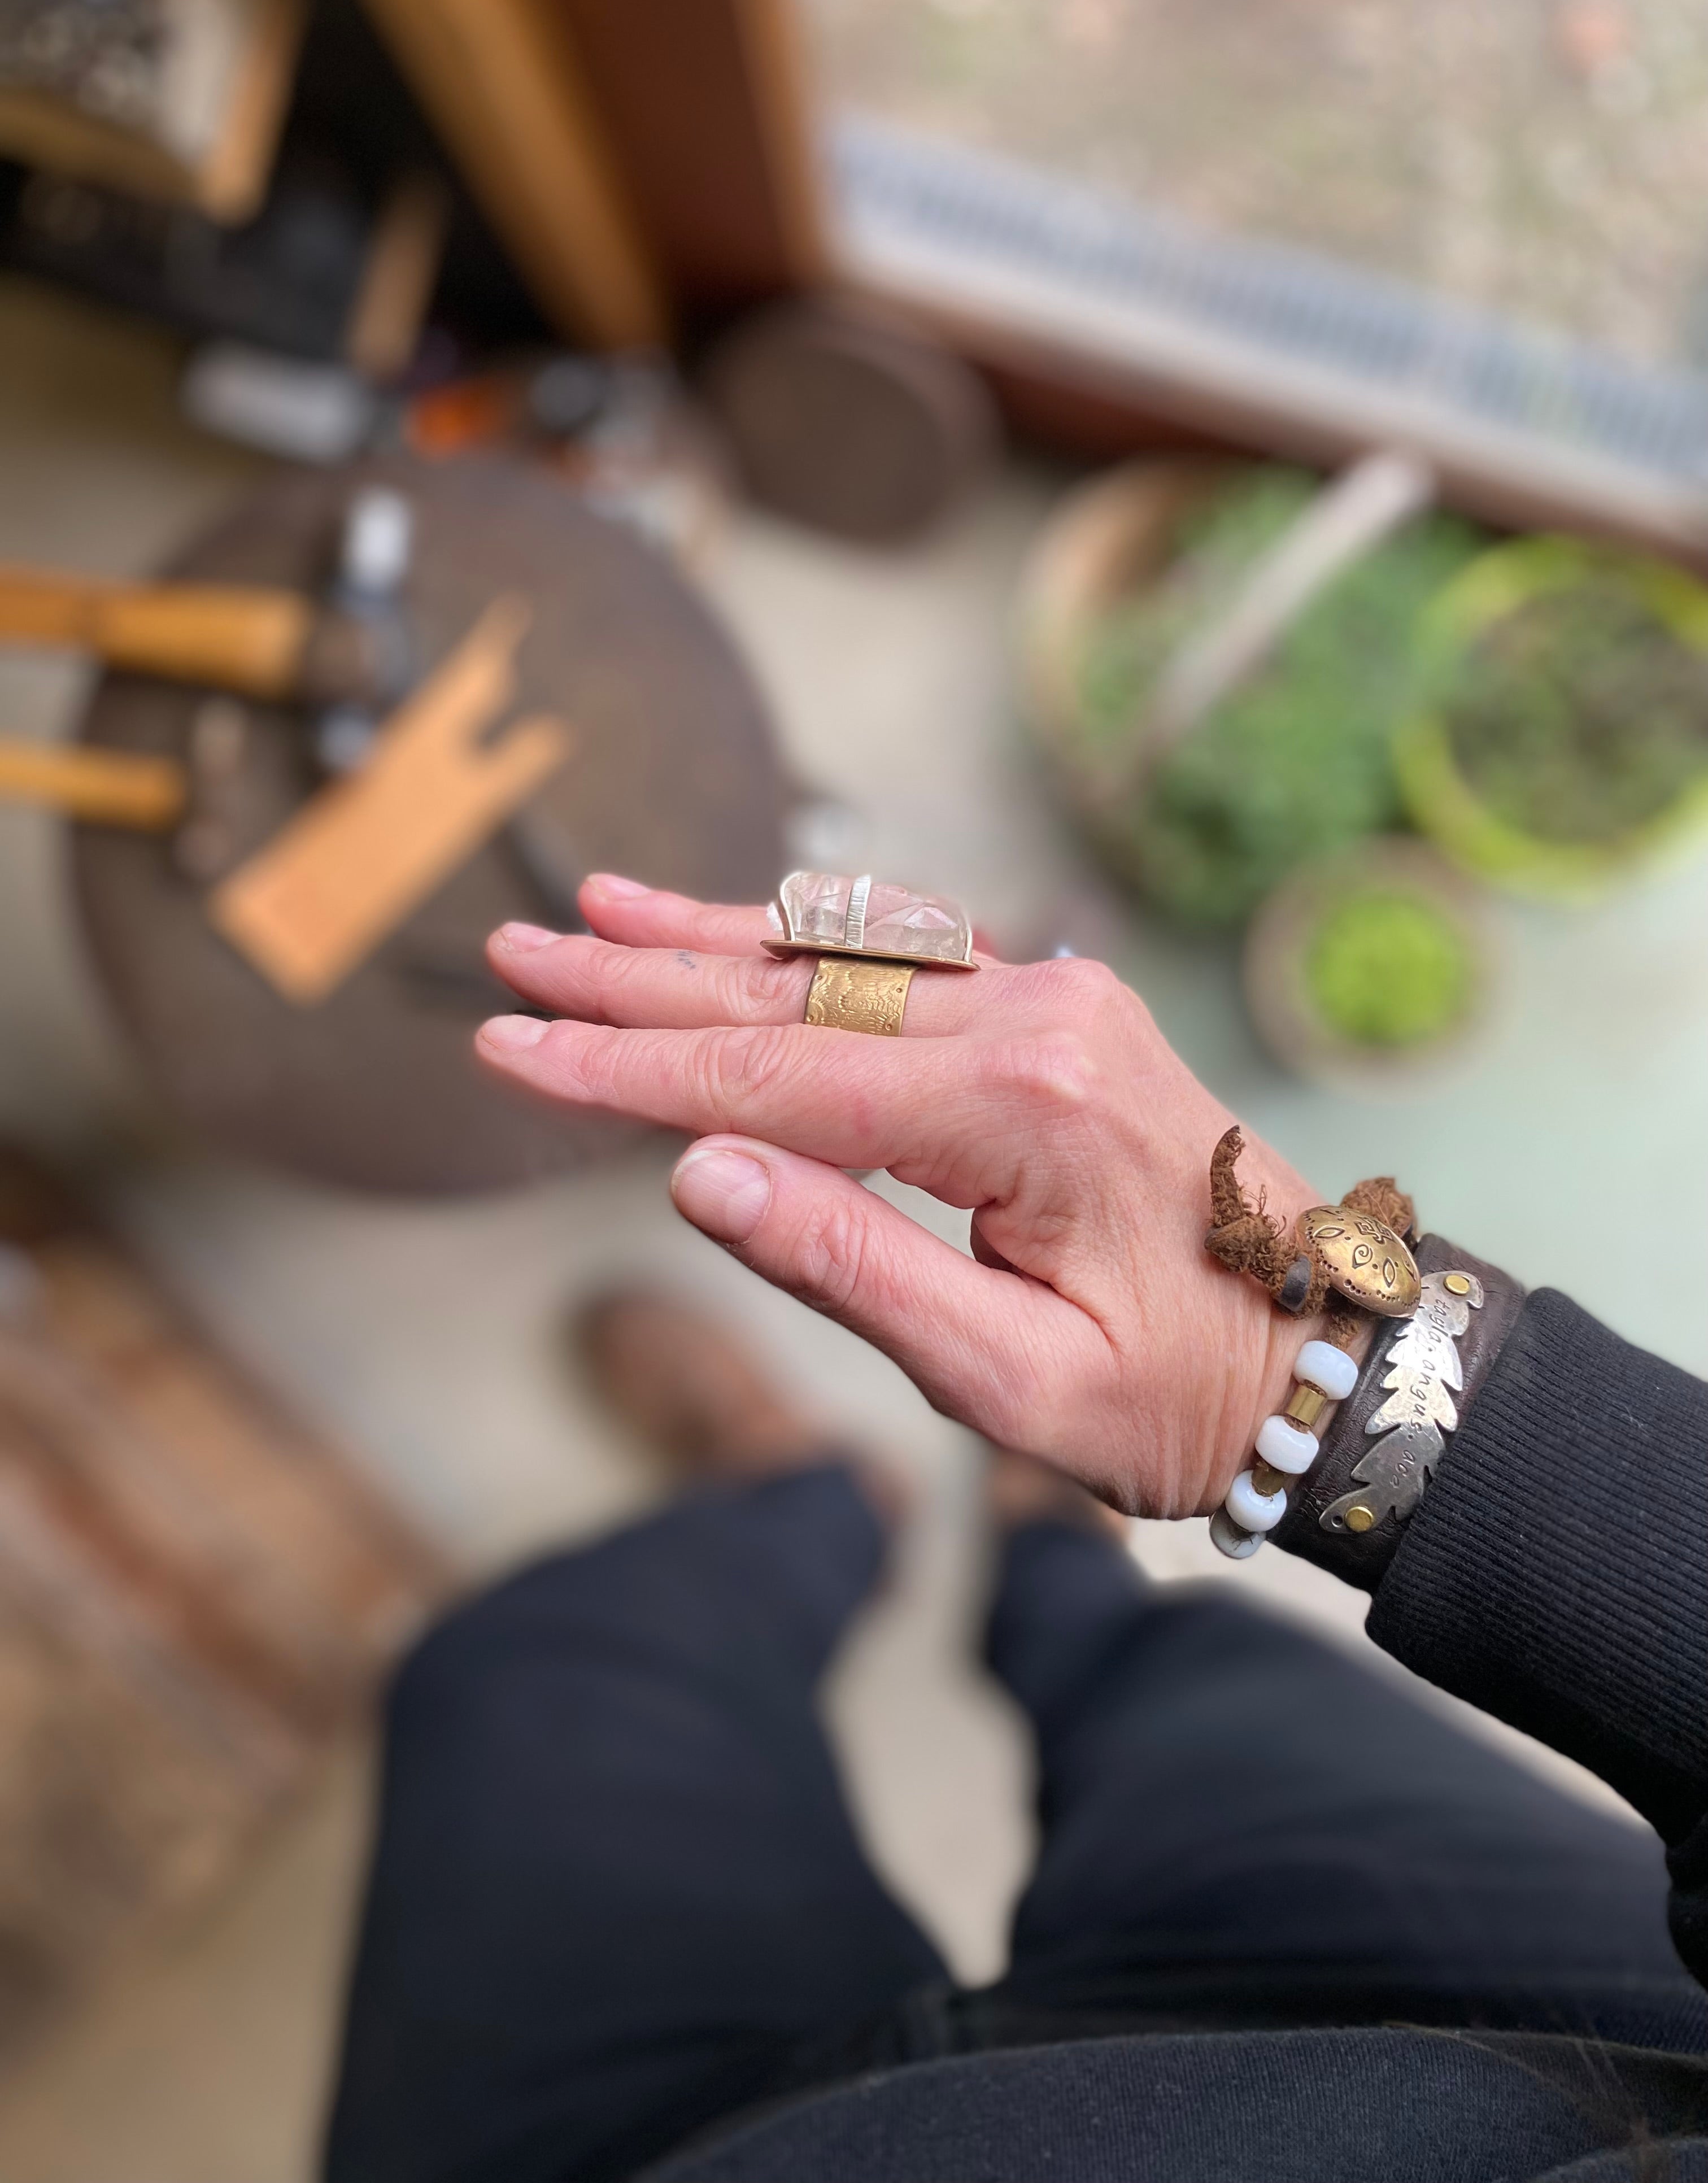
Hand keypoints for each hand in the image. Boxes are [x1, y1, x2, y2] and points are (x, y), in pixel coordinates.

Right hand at [478, 878, 1323, 1517]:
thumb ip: (848, 1268)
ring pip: (844, 957)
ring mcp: (1055, 1000)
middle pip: (792, 993)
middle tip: (515, 960)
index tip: (511, 1047)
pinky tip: (736, 924)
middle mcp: (1037, 1019)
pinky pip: (909, 961)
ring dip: (708, 941)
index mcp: (1020, 1109)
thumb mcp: (1011, 1382)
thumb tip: (694, 1171)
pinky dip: (807, 943)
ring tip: (591, 915)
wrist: (1333, 1357)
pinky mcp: (1060, 1011)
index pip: (771, 1079)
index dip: (627, 1070)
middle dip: (637, 982)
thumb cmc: (1183, 1396)